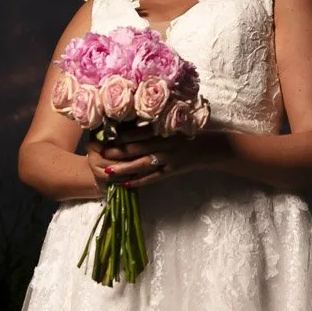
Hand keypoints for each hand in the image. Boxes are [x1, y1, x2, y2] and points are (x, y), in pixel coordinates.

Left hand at [86, 128, 226, 189]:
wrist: (212, 148)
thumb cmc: (190, 134)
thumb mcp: (174, 126)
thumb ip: (154, 126)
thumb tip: (130, 125)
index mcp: (164, 130)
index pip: (138, 132)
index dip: (121, 135)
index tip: (104, 136)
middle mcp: (165, 144)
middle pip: (137, 148)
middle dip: (117, 151)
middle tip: (99, 154)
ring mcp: (169, 159)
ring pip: (143, 164)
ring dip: (124, 168)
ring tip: (108, 171)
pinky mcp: (173, 171)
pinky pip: (153, 178)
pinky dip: (140, 181)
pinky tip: (126, 184)